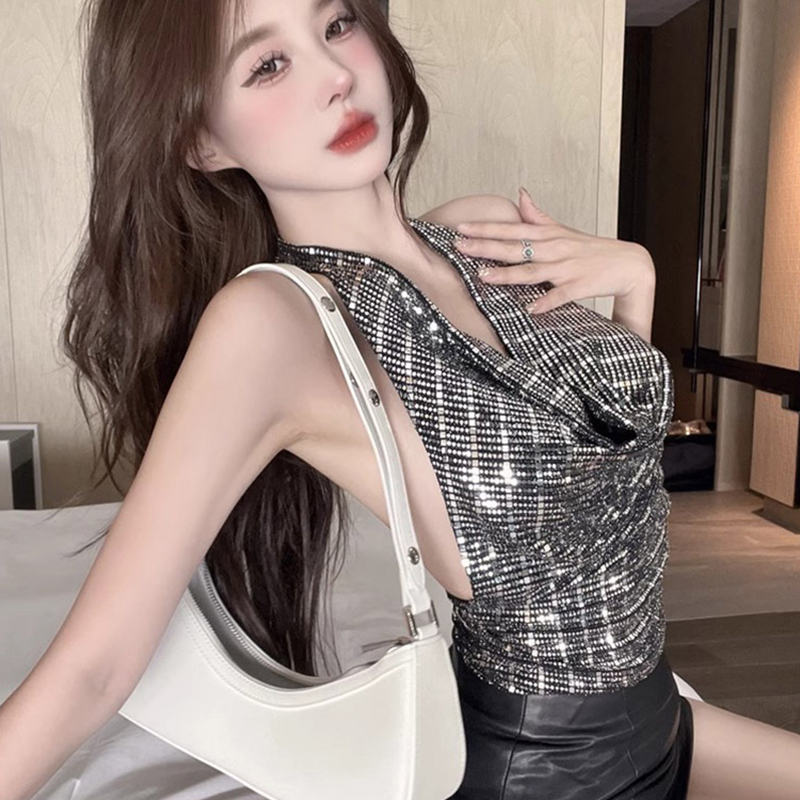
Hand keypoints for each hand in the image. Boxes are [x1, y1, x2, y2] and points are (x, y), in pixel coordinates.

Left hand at [453, 188, 654, 313]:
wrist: (628, 264)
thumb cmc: (589, 249)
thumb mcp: (563, 229)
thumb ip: (538, 215)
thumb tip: (520, 193)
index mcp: (548, 235)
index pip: (511, 229)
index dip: (485, 228)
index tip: (460, 227)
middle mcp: (554, 248)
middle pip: (515, 247)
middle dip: (486, 246)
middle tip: (459, 246)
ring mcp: (567, 267)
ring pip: (532, 271)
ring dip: (507, 274)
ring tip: (483, 276)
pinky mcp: (580, 286)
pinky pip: (560, 295)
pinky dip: (545, 301)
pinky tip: (529, 308)